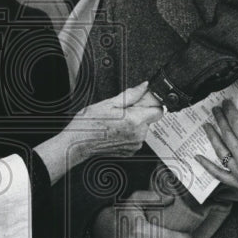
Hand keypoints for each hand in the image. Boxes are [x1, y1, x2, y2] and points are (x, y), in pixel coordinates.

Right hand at [35, 82, 163, 182]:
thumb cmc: (89, 123)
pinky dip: (129, 133)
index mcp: (135, 120)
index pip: (158, 110)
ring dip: (134, 123)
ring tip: (116, 121)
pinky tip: (116, 130)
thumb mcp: (109, 103)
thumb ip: (131, 94)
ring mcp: (135, 144)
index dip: (150, 103)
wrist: (78, 142)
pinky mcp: (130, 151)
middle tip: (122, 111)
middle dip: (139, 112)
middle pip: (149, 119)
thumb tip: (144, 86)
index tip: (141, 101)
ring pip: (142, 128)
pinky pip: (136, 137)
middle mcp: (138, 134)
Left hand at [195, 100, 237, 214]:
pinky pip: (219, 174)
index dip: (229, 112)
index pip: (236, 124)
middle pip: (227, 135)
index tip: (225, 103)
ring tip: (207, 125)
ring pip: (220, 151)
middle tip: (215, 110)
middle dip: (220, 120)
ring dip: (212, 137)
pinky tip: (197, 157)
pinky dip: (207, 166)